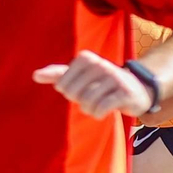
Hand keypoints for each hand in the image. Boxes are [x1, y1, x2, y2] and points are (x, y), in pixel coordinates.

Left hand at [33, 51, 152, 117]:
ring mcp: (115, 77)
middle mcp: (100, 64)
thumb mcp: (80, 76)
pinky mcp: (125, 92)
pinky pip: (101, 108)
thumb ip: (57, 74)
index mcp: (86, 58)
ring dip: (89, 110)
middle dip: (80, 101)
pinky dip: (99, 114)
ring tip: (98, 105)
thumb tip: (35, 75)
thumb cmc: (102, 83)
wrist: (137, 89)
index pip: (62, 85)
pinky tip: (104, 111)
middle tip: (92, 98)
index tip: (83, 88)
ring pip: (87, 102)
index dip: (69, 92)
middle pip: (73, 94)